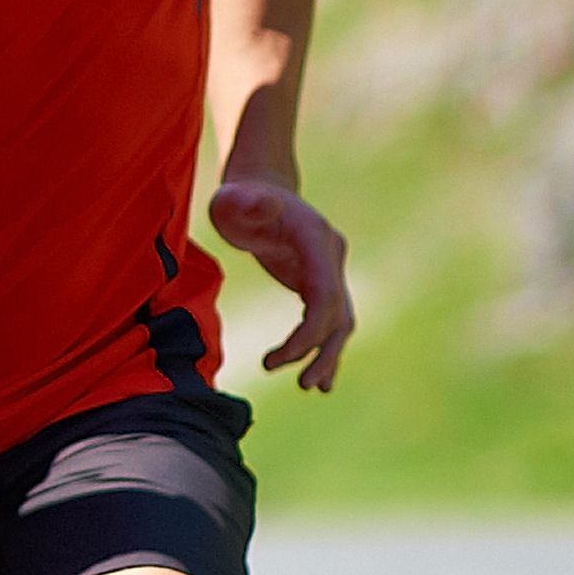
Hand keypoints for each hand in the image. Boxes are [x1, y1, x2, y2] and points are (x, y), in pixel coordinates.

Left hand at [207, 173, 354, 391]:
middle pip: (338, 313)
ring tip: (310, 386)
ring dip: (328, 355)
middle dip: (321, 351)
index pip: (324, 294)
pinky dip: (325, 347)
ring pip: (340, 319)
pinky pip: (329, 319)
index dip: (310, 331)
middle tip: (302, 384)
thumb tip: (259, 201)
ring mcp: (329, 268)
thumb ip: (245, 202)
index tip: (282, 358)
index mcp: (315, 238)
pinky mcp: (320, 280)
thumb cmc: (239, 198)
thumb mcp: (233, 199)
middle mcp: (330, 254)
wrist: (257, 188)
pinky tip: (319, 378)